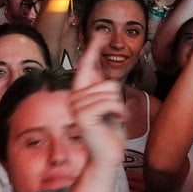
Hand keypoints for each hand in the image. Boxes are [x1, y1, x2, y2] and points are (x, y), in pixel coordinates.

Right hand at [69, 36, 126, 165]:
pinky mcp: (83, 116)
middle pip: (107, 82)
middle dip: (116, 98)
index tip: (100, 34)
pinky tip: (114, 122)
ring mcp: (76, 107)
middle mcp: (74, 98)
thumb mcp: (109, 106)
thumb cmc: (110, 133)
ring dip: (118, 107)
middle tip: (113, 115)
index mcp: (80, 93)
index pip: (87, 66)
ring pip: (110, 92)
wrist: (107, 157)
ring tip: (112, 120)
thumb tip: (108, 76)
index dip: (94, 49)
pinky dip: (118, 112)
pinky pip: (109, 102)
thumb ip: (105, 90)